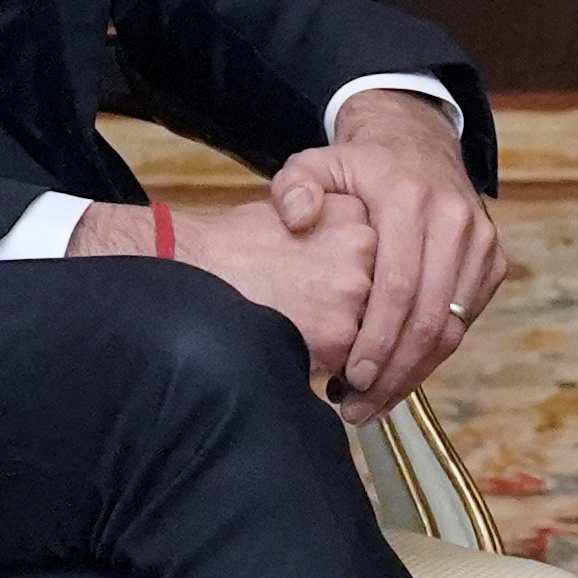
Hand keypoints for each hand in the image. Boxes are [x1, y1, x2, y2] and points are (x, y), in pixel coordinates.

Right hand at [133, 189, 378, 389]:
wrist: (191, 268)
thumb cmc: (236, 247)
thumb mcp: (297, 215)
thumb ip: (341, 235)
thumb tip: (377, 268)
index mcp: (357, 213)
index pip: (386, 259)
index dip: (358, 281)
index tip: (330, 284)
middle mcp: (365, 248)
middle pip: (385, 295)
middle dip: (357, 311)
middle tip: (311, 306)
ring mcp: (355, 291)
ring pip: (373, 331)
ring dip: (349, 340)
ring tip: (301, 321)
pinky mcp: (339, 334)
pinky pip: (351, 363)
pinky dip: (329, 363)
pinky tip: (295, 339)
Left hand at [275, 87, 498, 417]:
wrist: (417, 143)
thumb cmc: (359, 167)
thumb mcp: (316, 163)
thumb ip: (294, 187)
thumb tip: (297, 220)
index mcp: (409, 201)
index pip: (397, 286)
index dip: (376, 339)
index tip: (351, 377)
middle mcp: (454, 221)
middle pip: (429, 317)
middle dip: (395, 371)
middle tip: (359, 406)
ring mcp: (480, 241)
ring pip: (453, 327)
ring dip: (415, 373)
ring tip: (375, 403)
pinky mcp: (492, 260)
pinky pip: (467, 321)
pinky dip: (435, 355)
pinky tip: (401, 376)